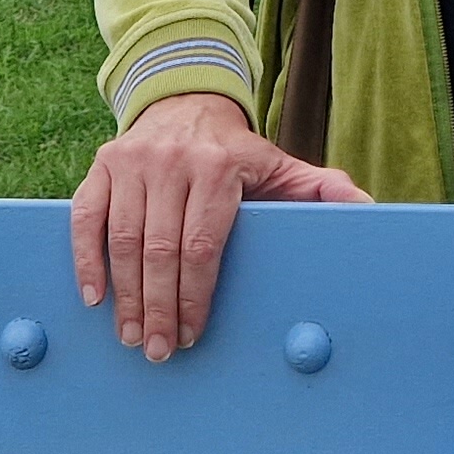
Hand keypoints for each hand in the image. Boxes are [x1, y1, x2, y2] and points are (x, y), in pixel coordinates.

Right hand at [69, 92, 366, 362]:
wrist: (187, 103)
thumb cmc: (237, 153)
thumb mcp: (283, 165)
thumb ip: (323, 188)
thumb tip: (366, 209)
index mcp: (219, 167)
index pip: (203, 244)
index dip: (195, 295)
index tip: (192, 333)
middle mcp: (172, 161)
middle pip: (161, 250)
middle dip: (159, 308)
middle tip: (158, 350)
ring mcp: (132, 162)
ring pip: (124, 241)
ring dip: (126, 296)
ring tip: (132, 336)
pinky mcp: (102, 164)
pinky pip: (86, 218)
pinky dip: (88, 259)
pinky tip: (96, 297)